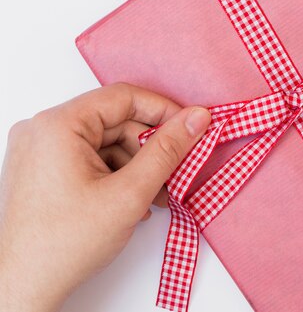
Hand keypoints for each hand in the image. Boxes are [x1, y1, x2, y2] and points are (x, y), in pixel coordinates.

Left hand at [0, 84, 210, 311]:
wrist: (24, 288)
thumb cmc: (63, 244)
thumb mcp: (129, 193)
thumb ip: (168, 150)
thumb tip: (195, 119)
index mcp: (58, 125)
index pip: (123, 98)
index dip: (163, 111)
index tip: (190, 129)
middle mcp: (44, 131)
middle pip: (116, 122)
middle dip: (150, 148)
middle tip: (177, 172)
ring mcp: (41, 151)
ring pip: (107, 143)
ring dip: (137, 166)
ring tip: (156, 196)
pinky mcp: (44, 170)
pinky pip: (91, 158)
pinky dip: (117, 175)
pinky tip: (133, 199)